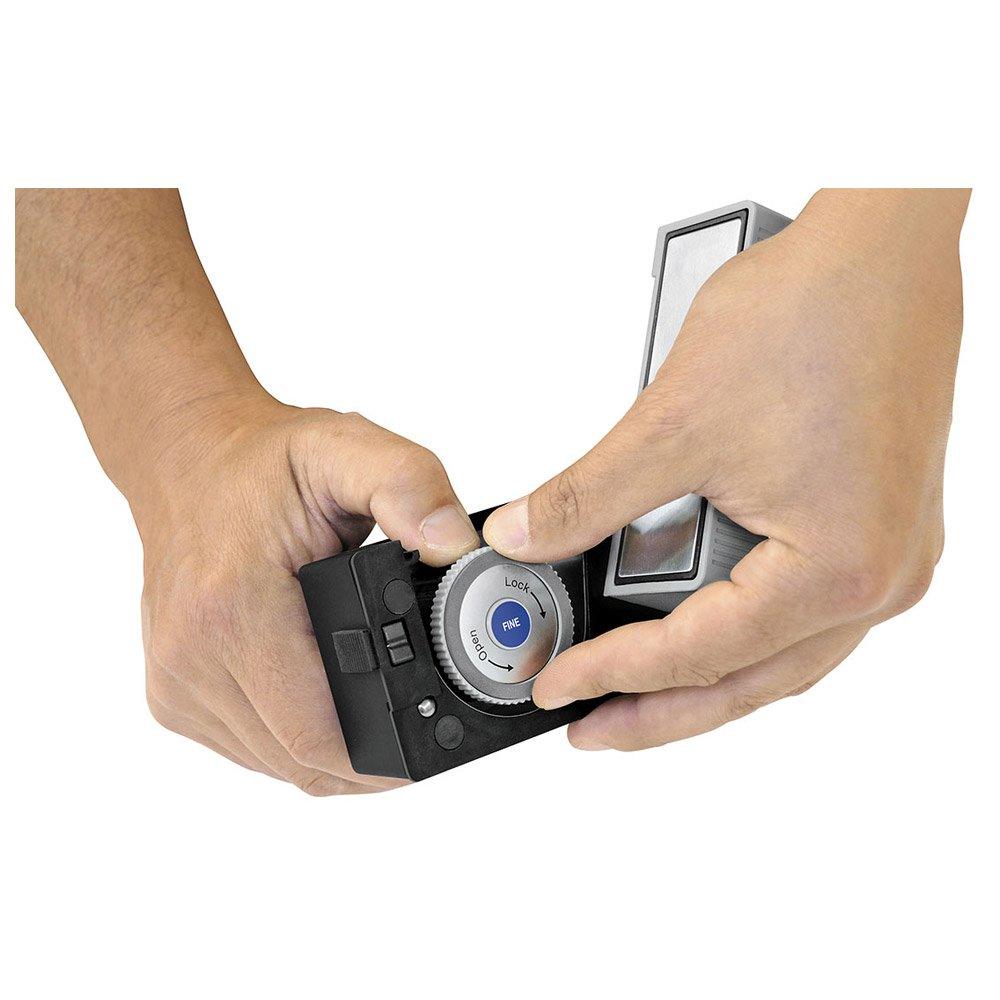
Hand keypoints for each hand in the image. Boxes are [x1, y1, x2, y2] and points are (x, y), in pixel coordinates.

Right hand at [141, 401, 478, 792]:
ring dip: (332, 753)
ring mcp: (174, 681)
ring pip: (274, 763)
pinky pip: (248, 748)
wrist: (184, 459)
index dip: (385, 757)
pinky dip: (293, 740)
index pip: (315, 733)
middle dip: (370, 757)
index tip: (431, 741)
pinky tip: (326, 700)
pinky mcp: (171, 693)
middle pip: (299, 760)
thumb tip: (454, 546)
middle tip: (417, 721)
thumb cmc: (263, 462)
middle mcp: (192, 654)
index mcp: (233, 605)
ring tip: (376, 707)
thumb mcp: (347, 448)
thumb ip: (411, 489)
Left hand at [484, 189, 968, 751]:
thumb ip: (584, 498)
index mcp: (841, 569)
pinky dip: (741, 628)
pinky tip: (701, 627)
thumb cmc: (814, 316)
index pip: (702, 652)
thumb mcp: (673, 423)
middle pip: (750, 680)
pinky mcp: (876, 523)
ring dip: (703, 676)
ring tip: (634, 691)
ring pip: (780, 656)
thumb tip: (519, 539)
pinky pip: (802, 611)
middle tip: (591, 727)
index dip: (615, 674)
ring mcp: (887, 555)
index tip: (555, 687)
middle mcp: (881, 579)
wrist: (883, 243)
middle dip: (661, 710)